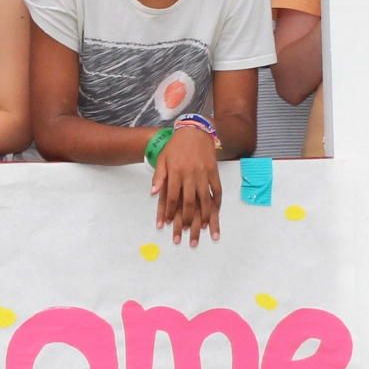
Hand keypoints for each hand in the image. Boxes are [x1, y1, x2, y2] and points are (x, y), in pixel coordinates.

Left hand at [151, 127, 220, 246]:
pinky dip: (216, 204)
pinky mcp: (214, 173)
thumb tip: (153, 194)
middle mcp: (190, 175)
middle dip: (187, 222)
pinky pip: (216, 191)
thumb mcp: (162, 159)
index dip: (169, 212)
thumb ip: (158, 177)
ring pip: (204, 200)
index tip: (167, 225)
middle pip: (189, 203)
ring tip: (204, 232)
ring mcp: (203, 174)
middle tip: (187, 237)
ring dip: (204, 218)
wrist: (195, 131)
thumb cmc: (176, 146)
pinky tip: (215, 215)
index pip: (171, 197)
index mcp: (175, 172)